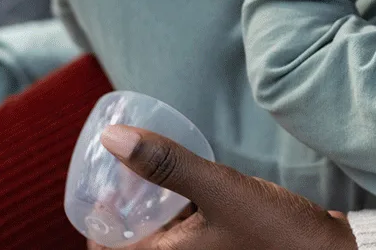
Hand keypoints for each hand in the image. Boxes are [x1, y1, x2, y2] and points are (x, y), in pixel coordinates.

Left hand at [87, 125, 356, 249]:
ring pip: (164, 241)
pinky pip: (189, 240)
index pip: (109, 248)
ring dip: (154, 215)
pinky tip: (192, 193)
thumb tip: (112, 137)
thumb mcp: (220, 190)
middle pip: (136, 244)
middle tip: (124, 176)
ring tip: (153, 177)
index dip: (98, 223)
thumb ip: (168, 164)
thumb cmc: (277, 234)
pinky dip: (181, 219)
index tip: (101, 187)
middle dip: (125, 214)